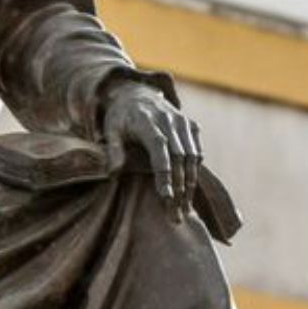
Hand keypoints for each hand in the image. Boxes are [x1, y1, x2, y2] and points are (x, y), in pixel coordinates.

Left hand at [101, 82, 202, 222]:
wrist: (137, 93)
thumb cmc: (120, 117)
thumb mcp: (110, 130)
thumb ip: (113, 150)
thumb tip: (113, 173)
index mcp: (147, 121)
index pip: (159, 149)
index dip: (165, 173)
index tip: (166, 197)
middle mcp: (169, 120)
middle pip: (179, 157)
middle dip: (179, 188)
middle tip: (175, 215)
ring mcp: (182, 122)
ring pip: (192, 157)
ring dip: (190, 185)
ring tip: (184, 209)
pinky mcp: (191, 126)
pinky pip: (197, 153)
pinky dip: (195, 172)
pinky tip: (189, 192)